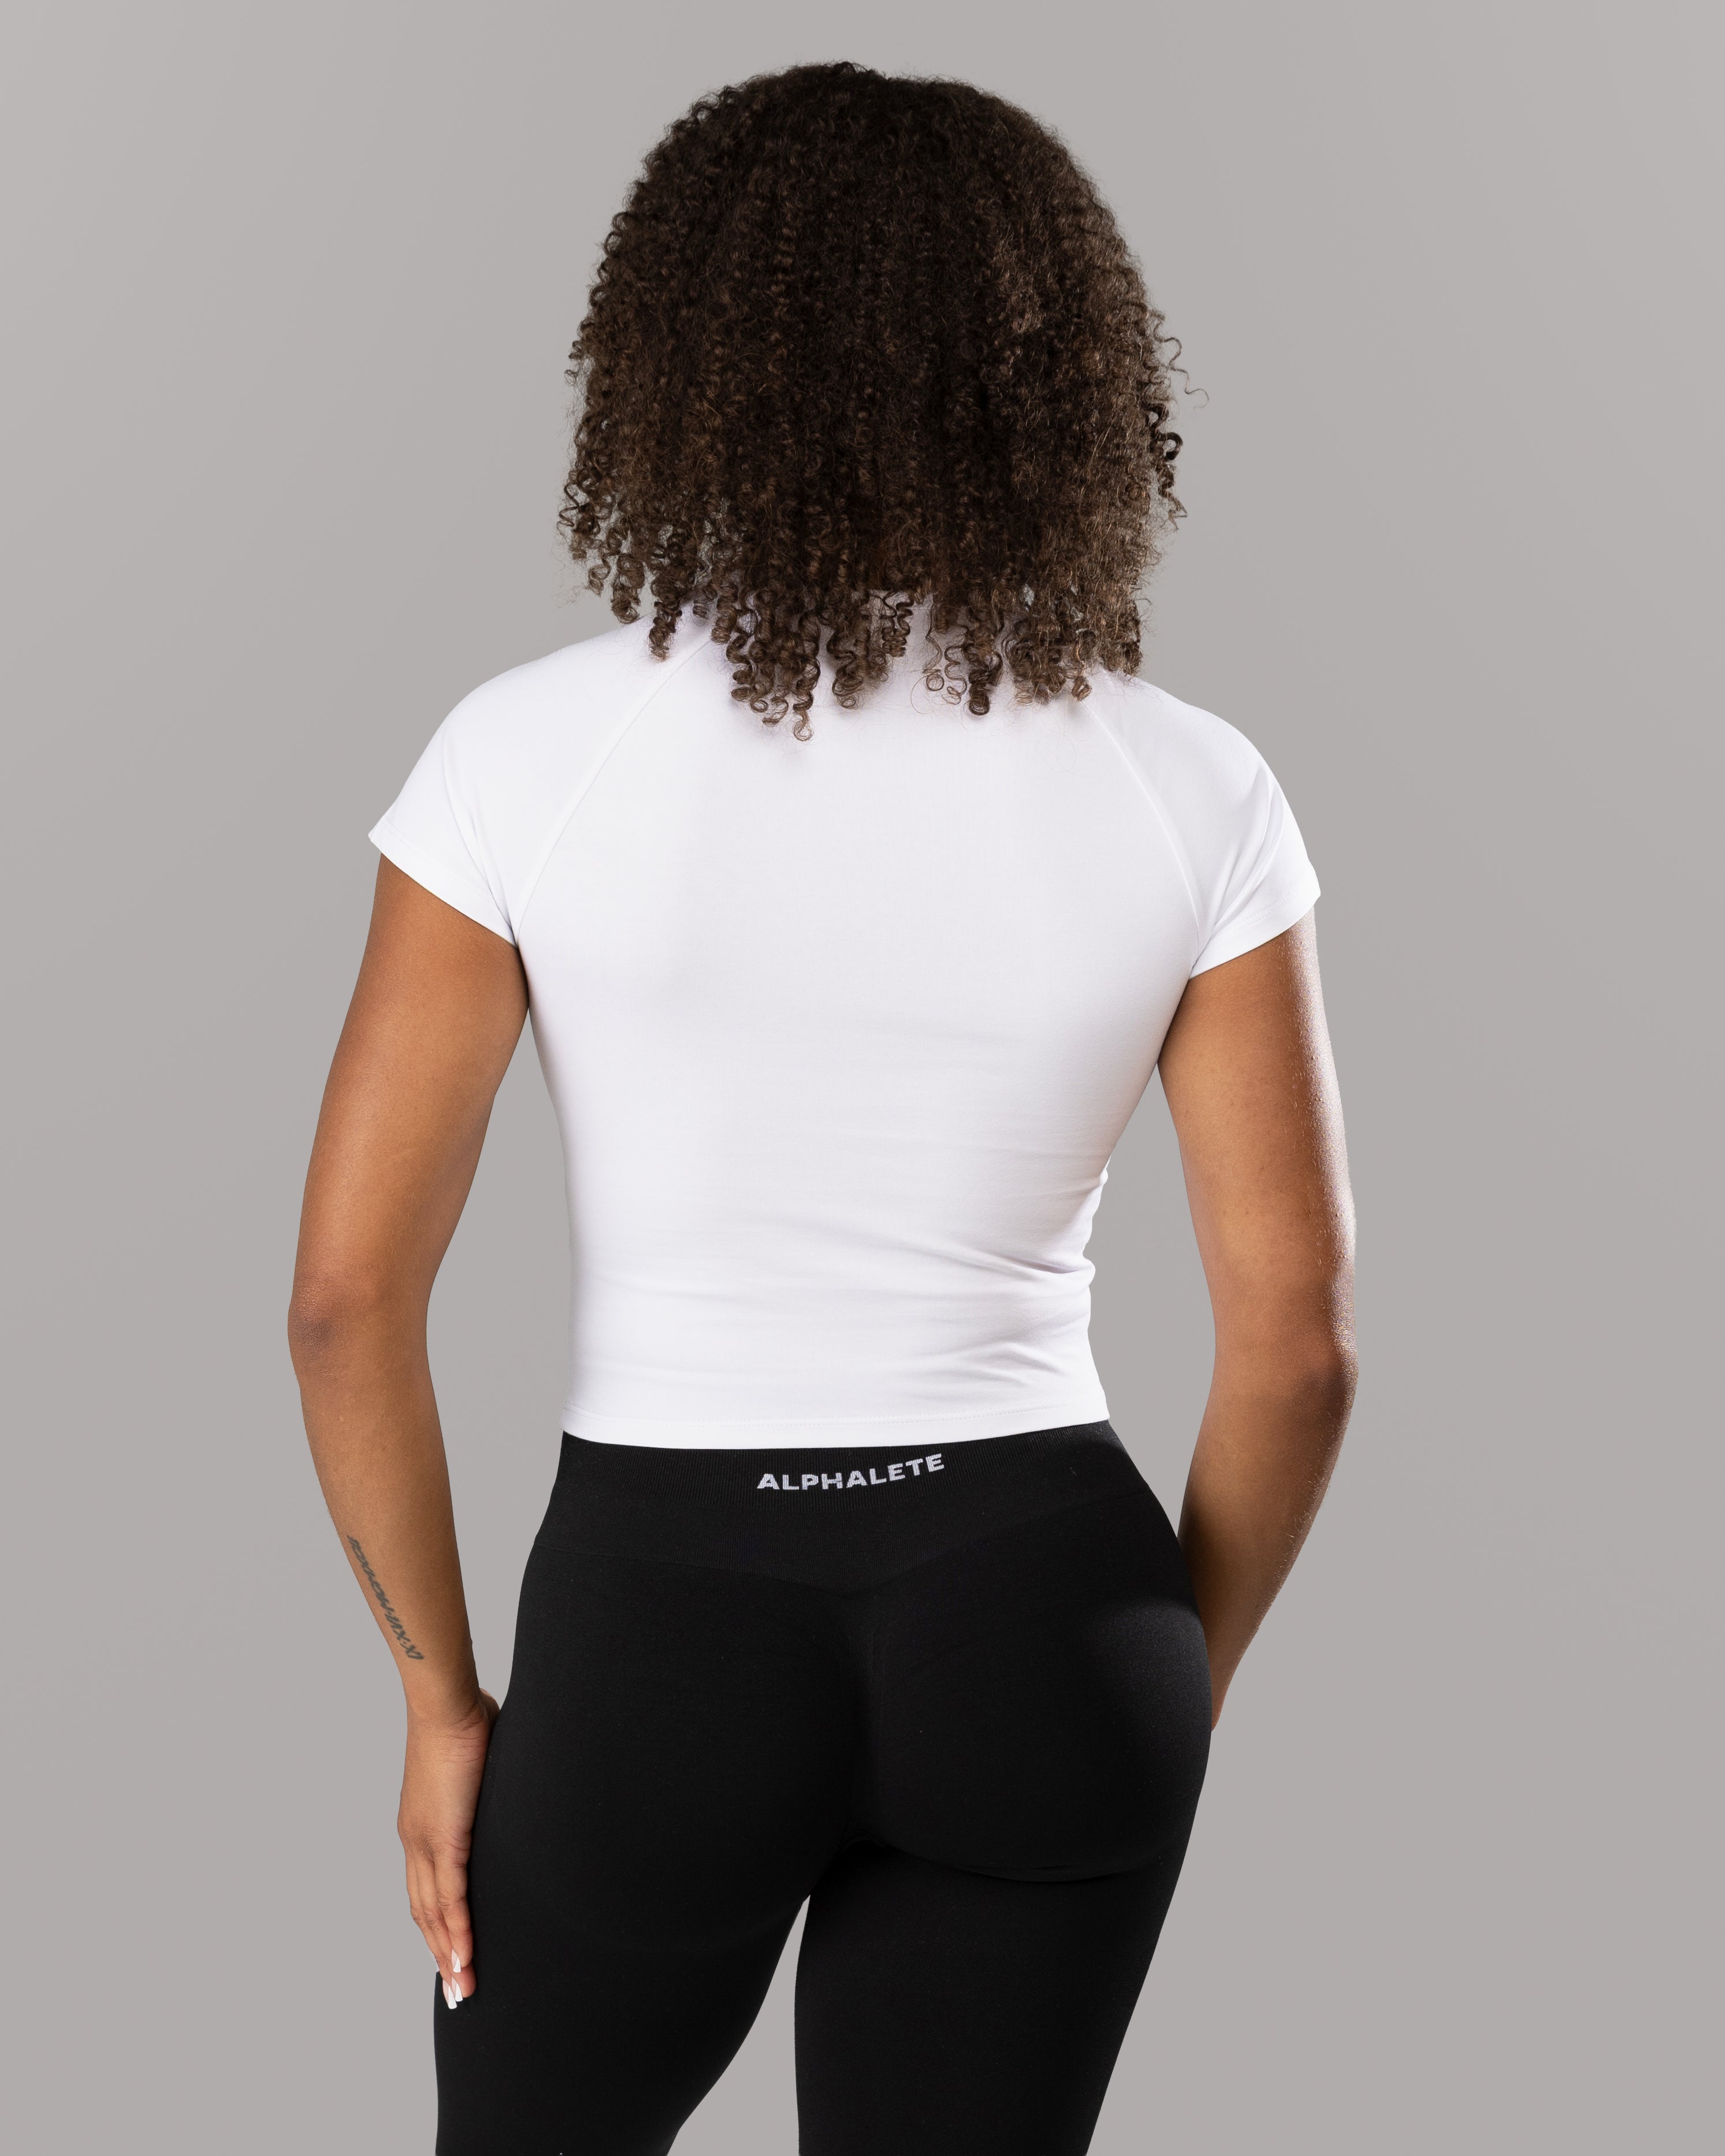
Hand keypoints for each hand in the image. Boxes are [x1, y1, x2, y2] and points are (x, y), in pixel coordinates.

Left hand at [399, 1689, 498, 2005]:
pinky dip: (456, 1931)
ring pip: (434, 1914)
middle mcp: (416, 1842)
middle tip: (456, 1989)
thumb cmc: (467, 1722)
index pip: (425, 1889)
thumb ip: (490, 1784)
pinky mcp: (444, 1839)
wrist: (448, 1704)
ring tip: (463, 1985)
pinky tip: (463, 1957)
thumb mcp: (481, 1766)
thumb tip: (514, 1779)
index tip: (447, 1955)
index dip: (435, 1925)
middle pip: (424, 1912)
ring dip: (448, 1953)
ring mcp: (426, 1843)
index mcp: (421, 1827)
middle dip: (440, 1953)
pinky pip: (450, 1897)